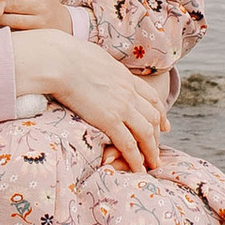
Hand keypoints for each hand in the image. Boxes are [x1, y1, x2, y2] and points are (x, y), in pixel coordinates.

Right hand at [9, 31, 166, 174]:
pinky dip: (136, 158)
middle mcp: (129, 92)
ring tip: (153, 164)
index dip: (160, 112)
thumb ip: (100, 67)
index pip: (150, 97)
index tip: (164, 124)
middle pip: (153, 116)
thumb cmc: (66, 56)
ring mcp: (122, 106)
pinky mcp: (109, 120)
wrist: (60, 61)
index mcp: (125, 76)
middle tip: (158, 149)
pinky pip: (129, 144)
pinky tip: (138, 168)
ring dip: (151, 150)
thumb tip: (93, 65)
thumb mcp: (93, 57)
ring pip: (146, 132)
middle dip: (158, 135)